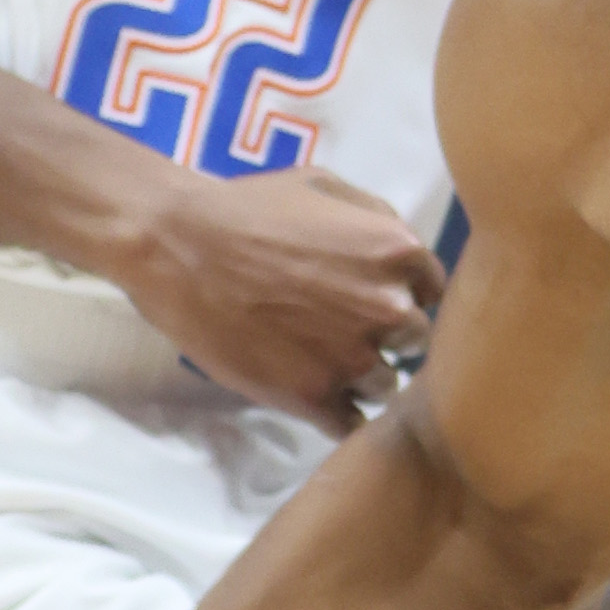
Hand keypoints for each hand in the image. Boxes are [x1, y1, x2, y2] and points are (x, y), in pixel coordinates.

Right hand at [109, 157, 445, 436]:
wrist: (178, 247)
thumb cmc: (248, 209)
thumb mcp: (324, 185)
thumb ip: (379, 218)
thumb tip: (409, 259)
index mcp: (400, 253)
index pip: (431, 291)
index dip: (400, 294)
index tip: (369, 296)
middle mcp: (390, 309)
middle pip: (414, 341)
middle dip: (384, 336)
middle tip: (339, 326)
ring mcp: (354, 359)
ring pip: (385, 386)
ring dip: (360, 377)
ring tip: (316, 356)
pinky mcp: (315, 398)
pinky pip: (351, 423)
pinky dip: (337, 413)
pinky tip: (312, 393)